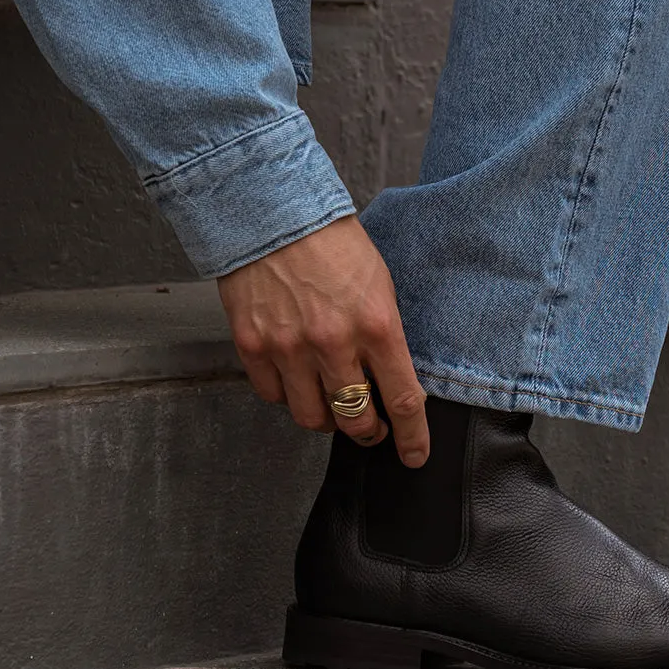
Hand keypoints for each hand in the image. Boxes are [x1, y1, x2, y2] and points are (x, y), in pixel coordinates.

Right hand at [218, 216, 429, 465]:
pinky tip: (297, 381)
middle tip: (371, 430)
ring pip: (312, 417)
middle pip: (355, 419)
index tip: (415, 455)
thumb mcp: (380, 285)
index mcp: (376, 325)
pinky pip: (274, 396)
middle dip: (368, 433)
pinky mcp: (254, 346)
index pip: (402, 400)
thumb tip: (391, 377)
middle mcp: (334, 344)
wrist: (275, 213)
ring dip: (327, 420)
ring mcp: (290, 348)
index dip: (411, 437)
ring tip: (333, 407)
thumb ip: (385, 334)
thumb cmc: (334, 244)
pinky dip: (289, 396)